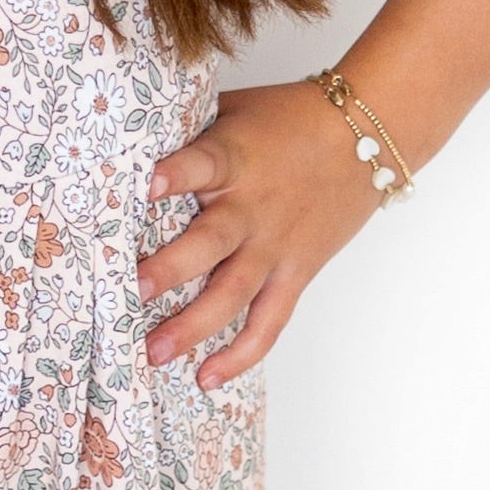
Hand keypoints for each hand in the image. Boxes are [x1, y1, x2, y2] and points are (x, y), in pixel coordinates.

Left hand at [139, 79, 382, 388]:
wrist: (367, 135)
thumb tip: (123, 137)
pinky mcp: (296, 272)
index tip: (144, 184)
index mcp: (233, 158)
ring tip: (152, 352)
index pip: (201, 163)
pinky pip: (269, 321)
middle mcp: (252, 207)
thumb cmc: (289, 118)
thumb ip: (187, 130)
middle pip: (209, 243)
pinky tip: (207, 377)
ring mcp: (275, 245)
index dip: (174, 174)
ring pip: (232, 293)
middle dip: (169, 269)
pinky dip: (242, 353)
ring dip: (192, 326)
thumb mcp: (234, 111)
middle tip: (132, 290)